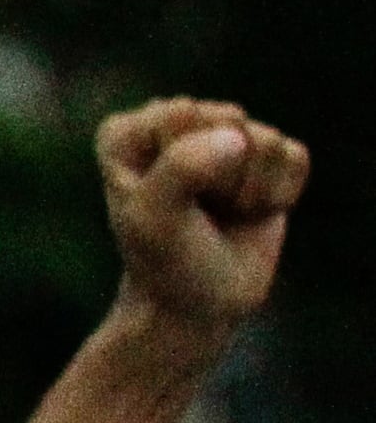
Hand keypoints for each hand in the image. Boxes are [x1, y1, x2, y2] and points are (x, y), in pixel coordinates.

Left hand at [101, 99, 307, 341]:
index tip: (166, 207)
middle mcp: (174, 122)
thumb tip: (236, 137)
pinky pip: (294, 156)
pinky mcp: (269, 153)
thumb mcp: (155, 220)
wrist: (198, 305)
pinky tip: (251, 212)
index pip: (180, 117)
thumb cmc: (166, 262)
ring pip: (265, 140)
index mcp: (128, 134)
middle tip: (199, 213)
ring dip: (249, 191)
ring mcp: (223, 133)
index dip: (183, 170)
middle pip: (227, 120)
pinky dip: (278, 195)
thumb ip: (181, 168)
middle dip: (222, 178)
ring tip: (223, 214)